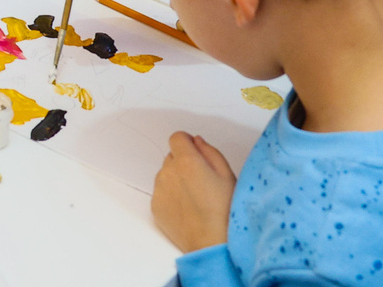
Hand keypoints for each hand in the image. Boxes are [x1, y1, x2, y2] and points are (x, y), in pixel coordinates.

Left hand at [151, 132, 236, 253]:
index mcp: (187, 161)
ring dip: (176, 180)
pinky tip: (187, 209)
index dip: (187, 143)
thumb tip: (196, 142)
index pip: (177, 137)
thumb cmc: (225, 212)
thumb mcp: (228, 176)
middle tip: (201, 181)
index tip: (194, 151)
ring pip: (165, 174)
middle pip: (171, 156)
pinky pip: (161, 193)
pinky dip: (170, 196)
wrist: (212, 244)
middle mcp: (168, 172)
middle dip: (183, 163)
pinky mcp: (155, 206)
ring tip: (195, 198)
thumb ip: (210, 152)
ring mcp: (159, 189)